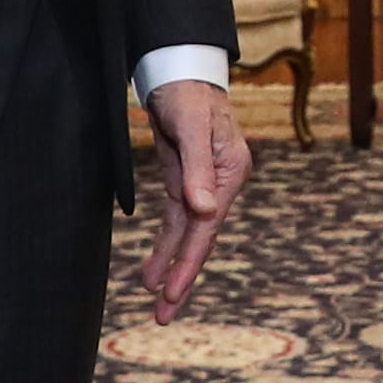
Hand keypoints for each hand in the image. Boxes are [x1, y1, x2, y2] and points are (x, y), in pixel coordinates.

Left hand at [136, 77, 249, 319]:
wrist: (179, 67)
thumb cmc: (188, 92)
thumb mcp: (191, 126)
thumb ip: (197, 169)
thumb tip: (202, 211)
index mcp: (230, 173)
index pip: (207, 226)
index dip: (188, 261)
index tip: (170, 292)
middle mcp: (219, 184)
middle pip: (199, 238)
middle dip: (180, 277)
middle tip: (163, 315)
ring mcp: (202, 184)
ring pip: (186, 234)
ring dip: (171, 266)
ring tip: (155, 302)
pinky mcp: (184, 180)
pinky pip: (175, 221)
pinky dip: (165, 244)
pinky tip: (152, 269)